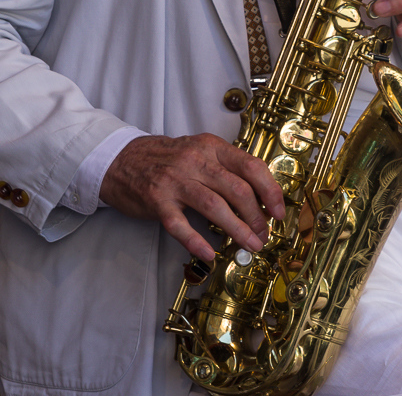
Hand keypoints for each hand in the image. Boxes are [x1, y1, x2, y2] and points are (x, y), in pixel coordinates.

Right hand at [99, 133, 285, 261]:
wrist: (121, 159)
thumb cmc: (167, 159)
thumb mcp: (199, 151)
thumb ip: (225, 167)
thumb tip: (260, 195)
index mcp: (211, 146)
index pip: (251, 166)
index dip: (270, 191)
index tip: (279, 212)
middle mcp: (195, 160)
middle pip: (237, 189)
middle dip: (257, 217)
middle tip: (263, 235)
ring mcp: (175, 181)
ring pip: (215, 207)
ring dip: (238, 230)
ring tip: (250, 245)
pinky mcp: (157, 201)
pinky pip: (181, 225)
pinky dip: (197, 242)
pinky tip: (210, 254)